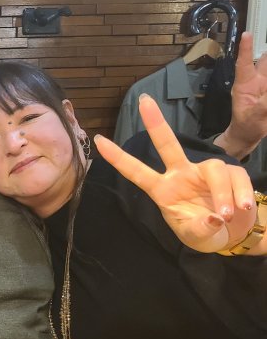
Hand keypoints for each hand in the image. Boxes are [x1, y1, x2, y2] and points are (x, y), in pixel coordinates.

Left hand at [95, 94, 256, 253]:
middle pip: (166, 145)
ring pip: (214, 169)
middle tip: (144, 101)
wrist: (231, 234)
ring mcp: (204, 172)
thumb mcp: (196, 237)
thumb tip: (214, 217)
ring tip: (227, 214)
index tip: (98, 140)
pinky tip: (241, 209)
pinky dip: (240, 194)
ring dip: (222, 193)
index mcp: (162, 190)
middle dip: (155, 123)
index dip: (118, 158)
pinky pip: (236, 178)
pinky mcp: (230, 173)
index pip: (136, 172)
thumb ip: (201, 229)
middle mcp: (180, 174)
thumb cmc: (204, 233)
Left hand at [214, 31, 266, 158]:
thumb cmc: (246, 126)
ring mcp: (265, 86)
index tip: (247, 34)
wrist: (249, 136)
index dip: (245, 48)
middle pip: (264, 61)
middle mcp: (256, 82)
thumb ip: (265, 103)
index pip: (243, 63)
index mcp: (244, 85)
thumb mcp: (254, 116)